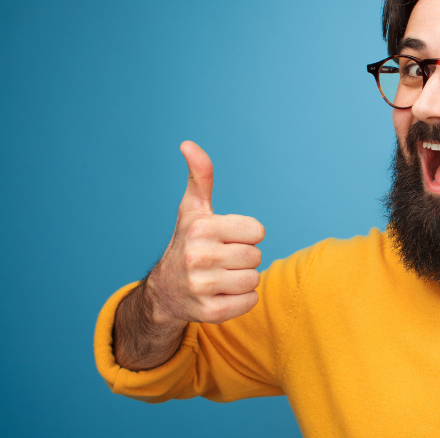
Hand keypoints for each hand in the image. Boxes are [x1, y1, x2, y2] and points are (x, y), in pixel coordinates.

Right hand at [143, 141, 264, 327]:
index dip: (246, 235)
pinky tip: (221, 294)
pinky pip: (250, 302)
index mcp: (201, 228)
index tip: (226, 238)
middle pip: (256, 256)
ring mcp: (202, 287)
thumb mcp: (193, 209)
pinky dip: (242, 300)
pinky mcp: (209, 313)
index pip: (258, 231)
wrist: (165, 292)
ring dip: (243, 279)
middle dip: (244, 258)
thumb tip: (188, 143)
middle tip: (221, 260)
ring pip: (254, 279)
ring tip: (220, 276)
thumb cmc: (187, 243)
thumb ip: (200, 176)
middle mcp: (198, 256)